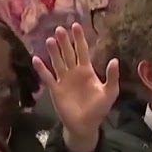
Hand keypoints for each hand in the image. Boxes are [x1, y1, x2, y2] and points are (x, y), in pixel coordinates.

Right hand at [32, 23, 119, 146]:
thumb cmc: (98, 109)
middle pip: (68, 53)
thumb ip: (112, 77)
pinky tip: (36, 59)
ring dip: (54, 52)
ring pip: (58, 62)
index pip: (82, 51)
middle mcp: (74, 72)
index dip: (79, 39)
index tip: (75, 26)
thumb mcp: (109, 93)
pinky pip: (47, 77)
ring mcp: (63, 80)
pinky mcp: (55, 90)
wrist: (85, 125)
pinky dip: (42, 69)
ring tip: (50, 40)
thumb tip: (115, 60)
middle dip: (65, 41)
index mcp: (87, 71)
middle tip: (60, 29)